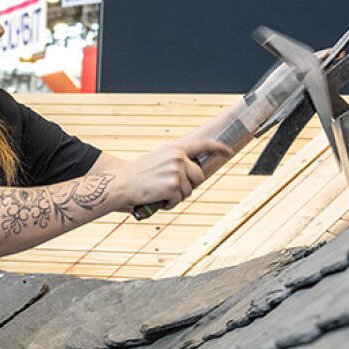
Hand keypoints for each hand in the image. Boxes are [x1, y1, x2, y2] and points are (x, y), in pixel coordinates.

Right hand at [118, 139, 232, 210]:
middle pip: (198, 176)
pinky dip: (168, 203)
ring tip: (158, 192)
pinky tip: (156, 198)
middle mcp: (177, 157)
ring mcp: (176, 170)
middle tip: (170, 189)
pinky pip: (179, 200)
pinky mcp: (173, 185)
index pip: (202, 144)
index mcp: (174, 148)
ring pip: (189, 190)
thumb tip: (193, 173)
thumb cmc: (137, 175)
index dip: (218, 147)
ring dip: (176, 196)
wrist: (120, 183)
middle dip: (188, 186)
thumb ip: (175, 162)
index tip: (228, 151)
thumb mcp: (158, 161)